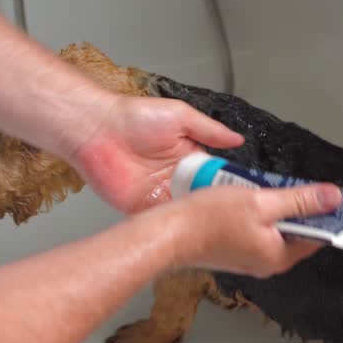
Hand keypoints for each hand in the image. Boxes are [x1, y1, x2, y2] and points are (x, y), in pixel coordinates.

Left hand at [72, 95, 243, 213]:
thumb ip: (210, 130)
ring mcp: (161, 195)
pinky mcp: (142, 209)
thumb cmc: (133, 117)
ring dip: (197, 218)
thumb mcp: (181, 116)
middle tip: (233, 213)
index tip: (245, 194)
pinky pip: (162, 222)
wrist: (97, 130)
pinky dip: (173, 226)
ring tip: (214, 222)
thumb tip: (238, 138)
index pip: (217, 176)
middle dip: (217, 206)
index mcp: (190, 157)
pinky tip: (185, 226)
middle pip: (204, 198)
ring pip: (186, 214)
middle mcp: (177, 177)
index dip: (230, 185)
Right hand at [145, 182, 342, 277]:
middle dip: (300, 208)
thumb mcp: (262, 202)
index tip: (338, 199)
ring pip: (276, 230)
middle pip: (297, 233)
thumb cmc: (209, 219)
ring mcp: (249, 258)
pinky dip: (260, 213)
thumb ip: (299, 201)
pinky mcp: (234, 251)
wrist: (168, 233)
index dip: (330, 216)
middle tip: (299, 185)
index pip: (318, 237)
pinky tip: (250, 196)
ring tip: (270, 187)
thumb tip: (333, 198)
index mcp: (279, 256)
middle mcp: (267, 263)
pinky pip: (257, 230)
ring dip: (278, 208)